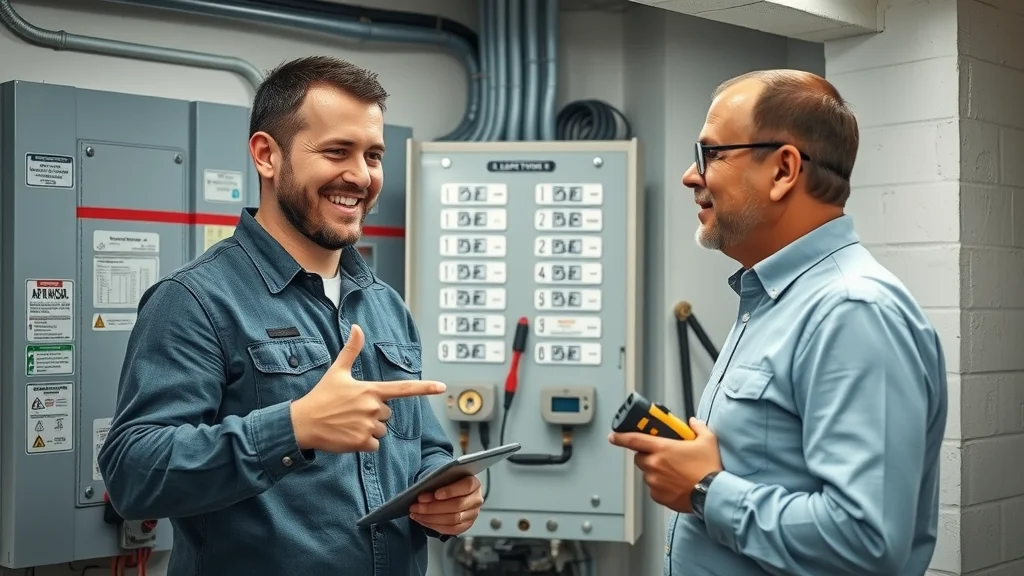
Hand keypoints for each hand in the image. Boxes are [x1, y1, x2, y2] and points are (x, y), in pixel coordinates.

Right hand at [289, 324, 445, 452]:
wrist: (303, 422)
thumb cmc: (322, 396)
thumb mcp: (337, 371)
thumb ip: (351, 350)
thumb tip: (357, 327)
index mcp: (371, 389)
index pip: (404, 388)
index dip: (425, 388)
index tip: (442, 387)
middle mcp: (373, 407)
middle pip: (387, 414)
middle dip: (373, 414)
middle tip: (351, 411)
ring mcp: (368, 426)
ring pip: (381, 430)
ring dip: (369, 430)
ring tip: (348, 423)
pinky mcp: (363, 443)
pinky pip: (375, 445)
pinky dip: (364, 444)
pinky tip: (348, 436)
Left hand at [408, 475, 482, 535]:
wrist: (453, 491)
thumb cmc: (447, 482)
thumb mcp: (444, 477)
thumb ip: (437, 481)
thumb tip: (423, 494)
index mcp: (474, 483)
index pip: (467, 486)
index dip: (451, 491)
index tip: (436, 494)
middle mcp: (476, 500)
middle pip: (457, 505)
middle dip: (433, 507)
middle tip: (416, 506)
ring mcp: (472, 514)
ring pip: (453, 519)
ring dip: (430, 518)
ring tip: (415, 513)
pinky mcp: (465, 525)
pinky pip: (451, 530)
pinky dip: (434, 526)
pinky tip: (422, 520)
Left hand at [608, 418, 722, 513]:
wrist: (713, 494)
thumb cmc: (709, 468)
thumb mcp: (707, 441)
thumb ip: (698, 428)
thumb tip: (693, 422)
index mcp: (662, 448)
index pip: (633, 440)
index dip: (620, 436)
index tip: (613, 436)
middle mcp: (654, 464)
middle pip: (640, 457)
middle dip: (648, 455)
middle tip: (664, 456)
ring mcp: (654, 481)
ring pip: (647, 473)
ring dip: (655, 470)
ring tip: (675, 472)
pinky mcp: (658, 496)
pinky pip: (653, 487)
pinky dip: (660, 485)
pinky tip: (675, 483)